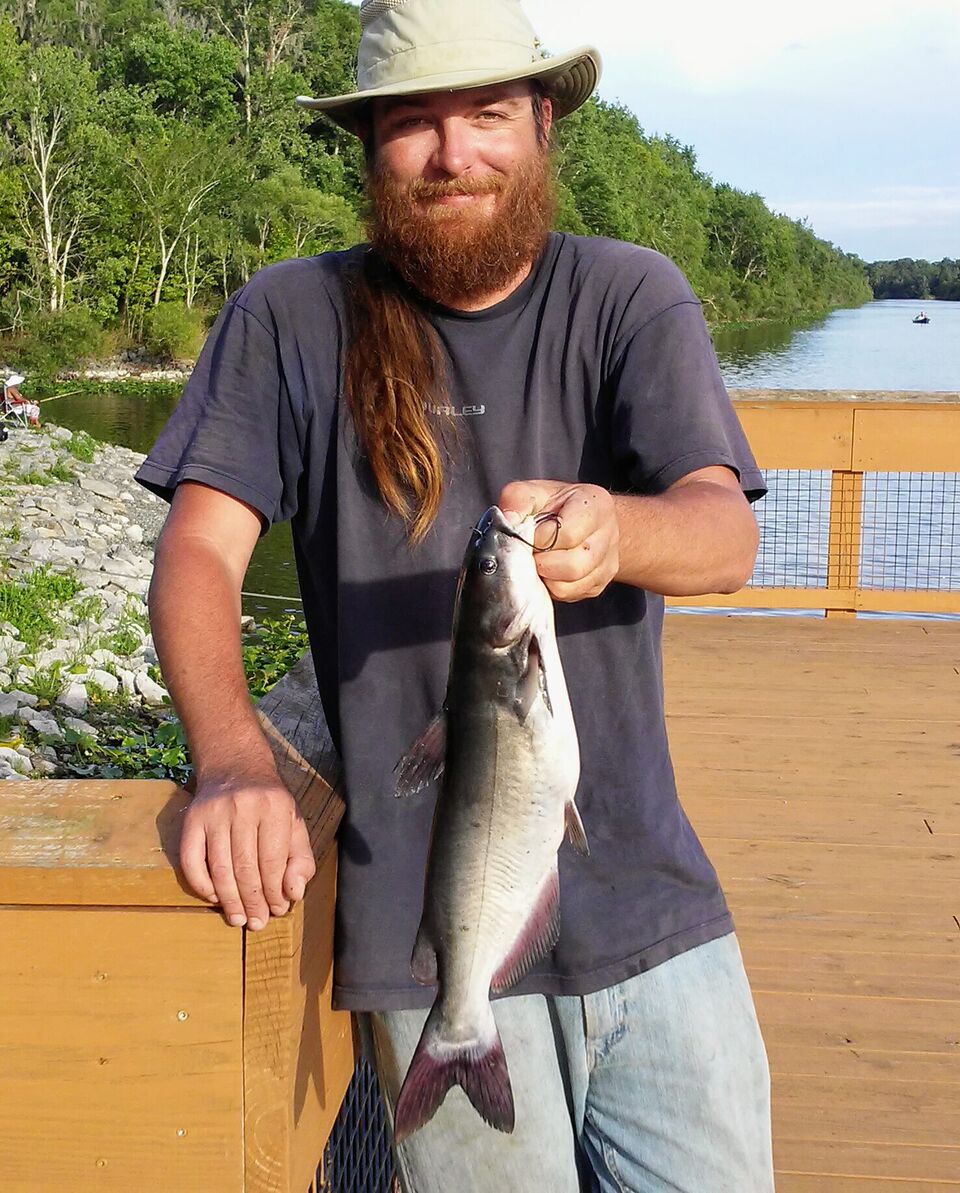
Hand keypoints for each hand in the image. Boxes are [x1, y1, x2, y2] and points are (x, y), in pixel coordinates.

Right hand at [180, 772, 316, 929]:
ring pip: (220, 868)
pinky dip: (202, 885)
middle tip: (257, 922)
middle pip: (246, 867)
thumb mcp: (294, 822)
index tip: (278, 909)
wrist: (234, 766)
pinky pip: (192, 861)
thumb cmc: (269, 802)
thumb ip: (301, 858)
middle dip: (253, 901)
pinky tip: (215, 898)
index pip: (273, 860)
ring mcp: (214, 813)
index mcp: (274, 806)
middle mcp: (243, 807)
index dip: (275, 891)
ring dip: (230, 900)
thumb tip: (293, 893)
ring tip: (238, 919)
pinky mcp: (192, 820)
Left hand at [499, 480, 619, 601]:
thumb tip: (507, 520)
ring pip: (568, 586)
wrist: (583, 522)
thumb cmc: (556, 506)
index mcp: (595, 506)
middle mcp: (609, 535)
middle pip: (572, 566)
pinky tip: (546, 571)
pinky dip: (550, 587)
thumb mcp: (536, 492)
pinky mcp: (599, 585)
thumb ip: (518, 499)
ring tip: (537, 560)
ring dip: (544, 577)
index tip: (529, 533)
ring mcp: (607, 564)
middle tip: (530, 551)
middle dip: (541, 562)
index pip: (566, 534)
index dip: (539, 538)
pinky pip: (568, 596)